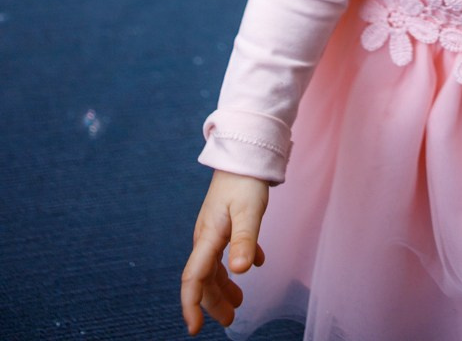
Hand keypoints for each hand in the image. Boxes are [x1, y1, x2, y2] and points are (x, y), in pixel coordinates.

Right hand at [180, 170, 268, 335]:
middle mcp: (206, 236)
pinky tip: (254, 263)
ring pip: (215, 266)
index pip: (193, 278)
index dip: (191, 305)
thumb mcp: (249, 211)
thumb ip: (245, 240)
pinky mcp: (224, 222)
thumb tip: (239, 272)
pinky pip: (226, 251)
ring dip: (224, 286)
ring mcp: (214, 230)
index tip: (194, 329)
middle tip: (230, 320)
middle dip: (213, 301)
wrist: (244, 153)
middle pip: (205, 277)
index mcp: (208, 236)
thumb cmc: (245, 181)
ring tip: (239, 302)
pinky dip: (237, 263)